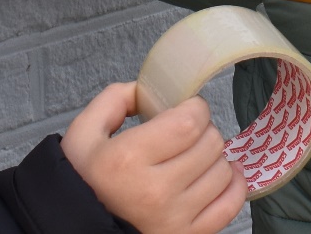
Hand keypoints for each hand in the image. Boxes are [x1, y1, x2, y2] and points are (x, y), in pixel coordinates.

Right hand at [61, 83, 247, 233]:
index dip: (195, 108)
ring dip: (214, 157)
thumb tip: (148, 90)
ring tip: (195, 156)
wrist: (78, 229)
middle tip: (187, 133)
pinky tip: (218, 175)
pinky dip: (232, 186)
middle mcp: (156, 191)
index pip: (189, 122)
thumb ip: (114, 100)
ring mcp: (175, 219)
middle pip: (210, 144)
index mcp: (129, 158)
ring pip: (222, 171)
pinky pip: (229, 206)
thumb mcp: (83, 133)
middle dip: (204, 129)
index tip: (187, 108)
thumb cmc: (83, 182)